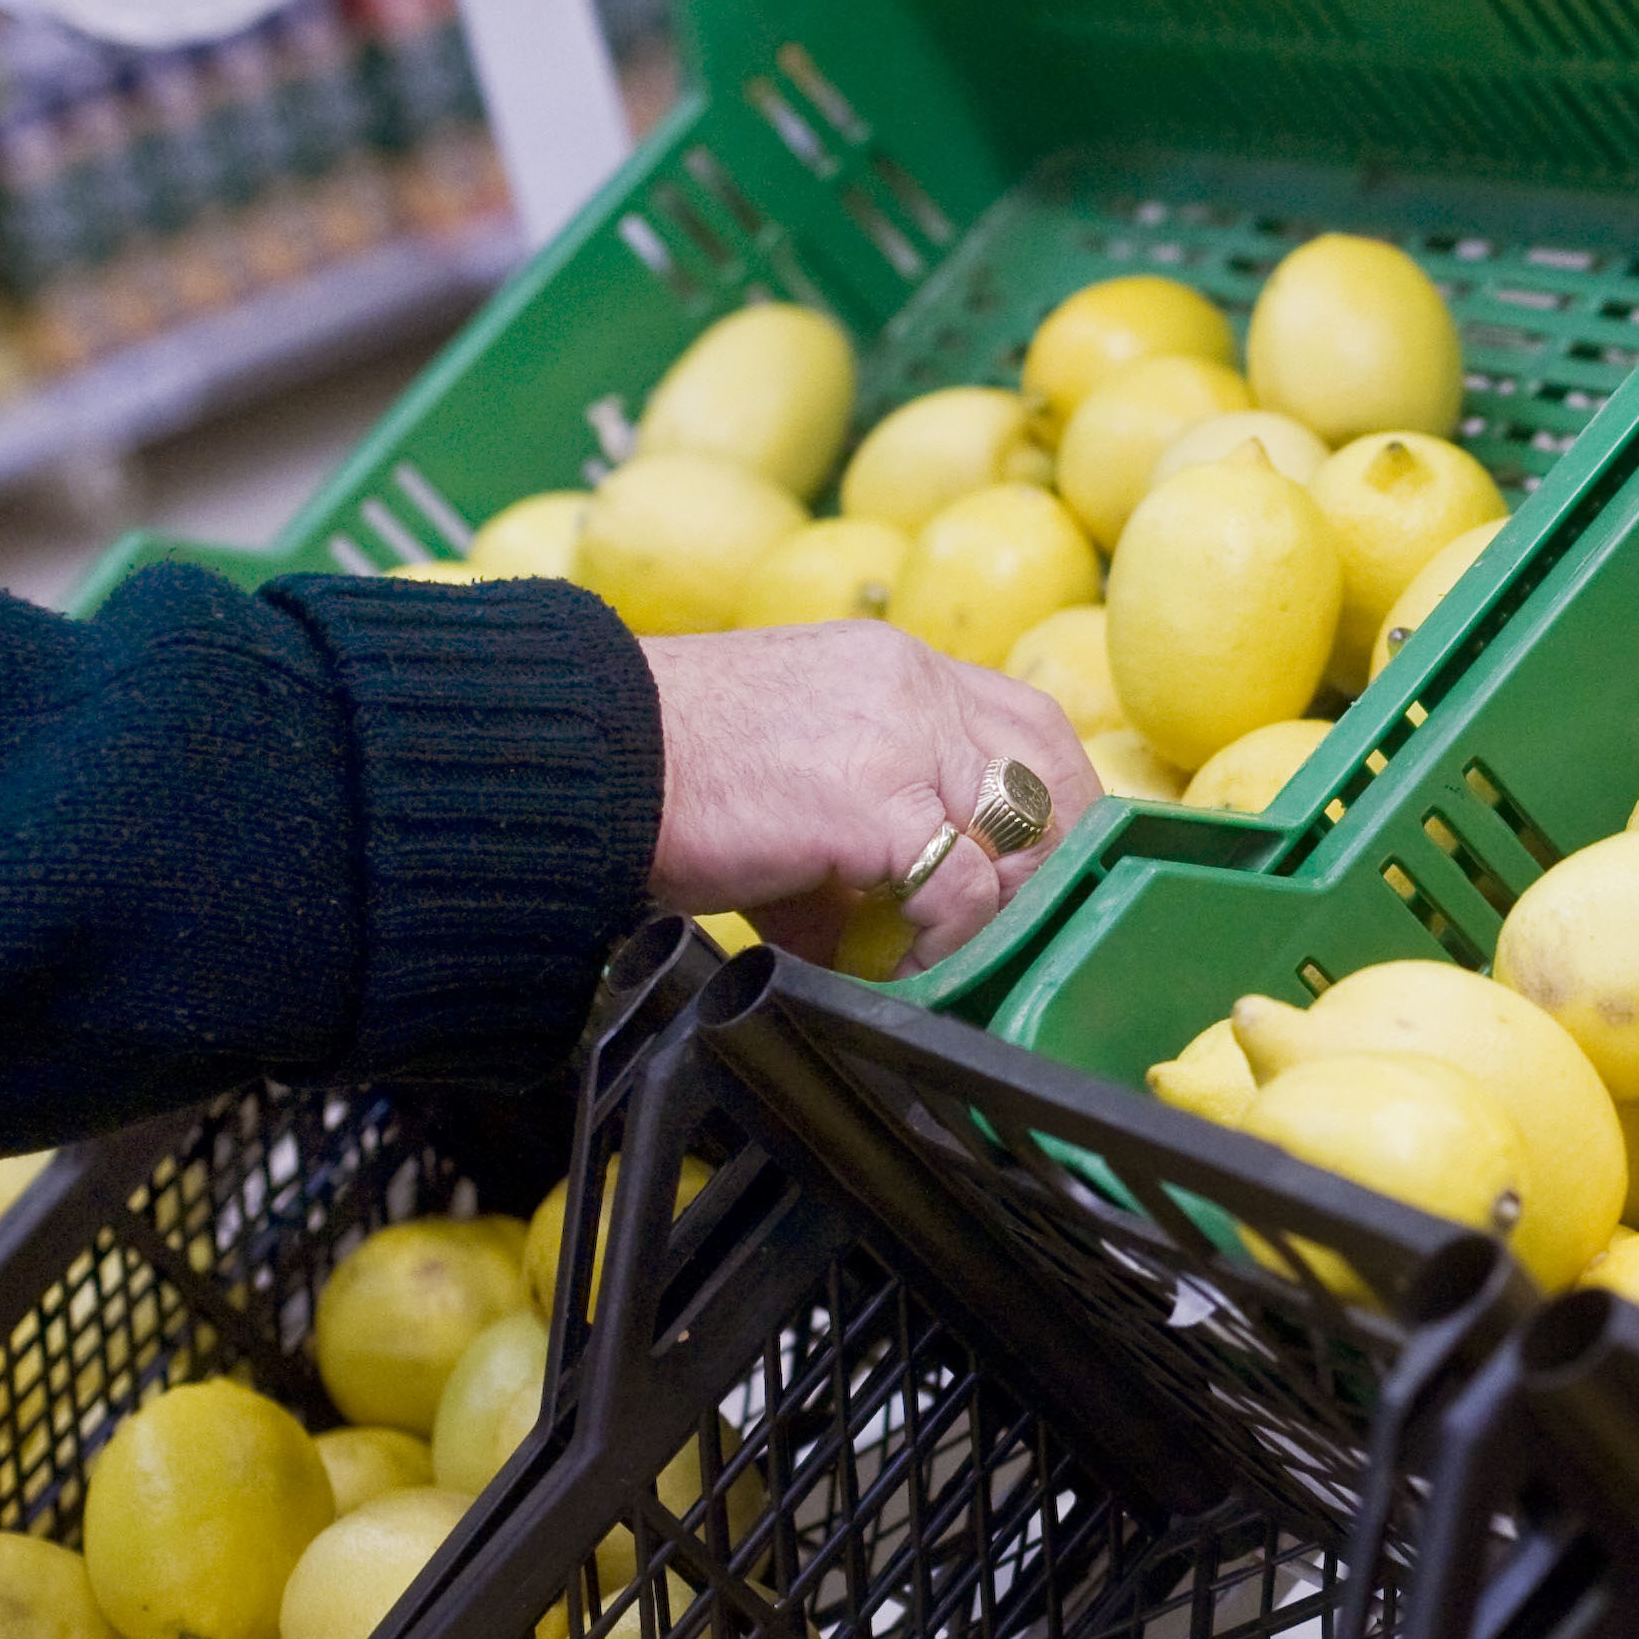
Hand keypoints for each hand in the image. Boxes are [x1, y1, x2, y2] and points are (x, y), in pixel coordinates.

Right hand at [636, 622, 1100, 974]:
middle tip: (1013, 929)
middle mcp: (912, 687)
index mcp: (895, 667)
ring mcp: (899, 738)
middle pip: (1047, 774)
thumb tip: (891, 938)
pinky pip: (957, 891)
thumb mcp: (790, 779)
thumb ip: (859, 834)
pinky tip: (905, 971)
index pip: (1030, 723)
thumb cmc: (665, 776)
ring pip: (1017, 834)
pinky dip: (945, 947)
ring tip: (959, 958)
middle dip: (1048, 863)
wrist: (583, 760)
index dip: (1055, 804)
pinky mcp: (871, 802)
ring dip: (1000, 912)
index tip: (1043, 872)